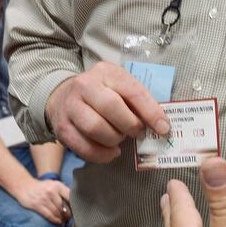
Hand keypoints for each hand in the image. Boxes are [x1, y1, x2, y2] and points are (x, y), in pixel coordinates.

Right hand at [14, 177, 71, 224]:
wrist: (24, 186)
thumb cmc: (41, 187)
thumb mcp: (53, 184)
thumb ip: (62, 191)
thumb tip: (74, 202)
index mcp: (57, 185)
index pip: (70, 196)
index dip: (74, 205)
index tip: (76, 210)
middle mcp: (51, 191)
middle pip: (64, 206)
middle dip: (68, 214)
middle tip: (70, 218)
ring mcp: (44, 198)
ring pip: (57, 212)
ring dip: (62, 218)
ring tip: (64, 221)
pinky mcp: (37, 205)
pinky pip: (49, 215)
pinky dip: (55, 220)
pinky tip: (58, 222)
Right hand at [46, 61, 169, 162]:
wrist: (63, 96)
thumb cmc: (101, 93)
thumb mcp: (120, 87)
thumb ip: (138, 102)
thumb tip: (161, 125)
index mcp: (106, 72)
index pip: (132, 91)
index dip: (151, 111)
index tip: (164, 128)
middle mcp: (85, 85)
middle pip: (111, 108)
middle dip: (130, 125)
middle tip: (138, 133)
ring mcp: (70, 106)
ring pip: (95, 128)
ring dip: (114, 139)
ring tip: (120, 139)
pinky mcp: (61, 127)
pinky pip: (83, 147)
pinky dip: (101, 155)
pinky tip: (110, 152)